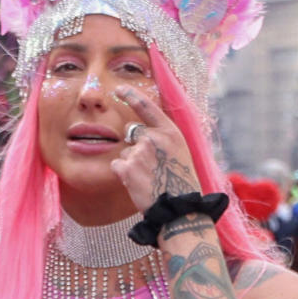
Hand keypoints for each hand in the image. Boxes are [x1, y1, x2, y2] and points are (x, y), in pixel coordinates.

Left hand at [114, 78, 209, 216]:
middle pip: (131, 131)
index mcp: (170, 132)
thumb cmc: (181, 183)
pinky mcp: (127, 168)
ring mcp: (139, 152)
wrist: (180, 209)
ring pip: (124, 152)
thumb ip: (162, 139)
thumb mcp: (179, 152)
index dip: (131, 95)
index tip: (119, 89)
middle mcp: (154, 138)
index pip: (147, 107)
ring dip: (131, 164)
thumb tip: (140, 133)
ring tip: (148, 178)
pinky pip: (116, 165)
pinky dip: (123, 175)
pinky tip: (137, 183)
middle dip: (134, 144)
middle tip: (149, 164)